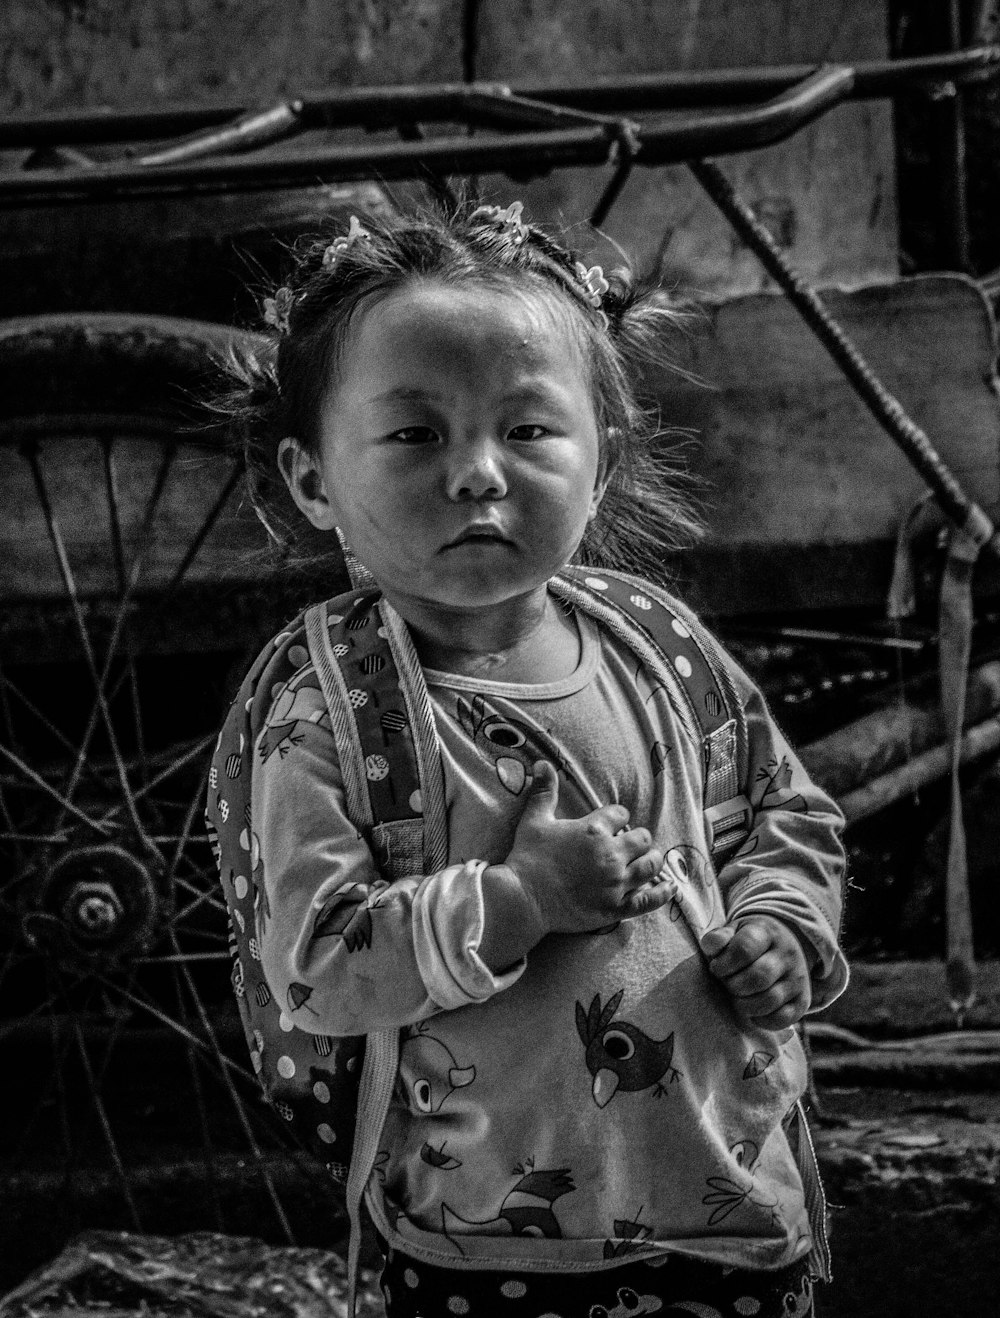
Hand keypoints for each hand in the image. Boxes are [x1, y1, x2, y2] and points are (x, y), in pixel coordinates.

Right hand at [492, 760, 668, 937]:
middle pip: (642, 839)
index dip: (617, 817)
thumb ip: (544, 791)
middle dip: (637, 839)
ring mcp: (616, 883)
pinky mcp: (616, 907)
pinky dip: (662, 893)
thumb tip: (543, 762)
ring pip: (650, 865)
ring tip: (646, 860)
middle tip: (629, 844)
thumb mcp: (535, 820)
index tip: (611, 823)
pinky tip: (670, 887)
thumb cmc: (527, 858)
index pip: (621, 815)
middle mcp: (610, 854)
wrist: (523, 899)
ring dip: (650, 860)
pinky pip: (649, 900)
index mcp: (594, 830)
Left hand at [700, 915, 812, 1029]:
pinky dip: (762, 1020)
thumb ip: (718, 938)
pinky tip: (751, 1011)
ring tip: (737, 998)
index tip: (716, 968)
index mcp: (767, 933)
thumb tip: (711, 946)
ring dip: (745, 1005)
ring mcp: (797, 978)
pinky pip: (783, 1018)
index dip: (724, 964)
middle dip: (734, 986)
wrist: (785, 944)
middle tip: (727, 984)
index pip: (744, 949)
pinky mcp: (802, 1000)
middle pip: (758, 977)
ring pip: (770, 999)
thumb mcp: (733, 932)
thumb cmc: (749, 942)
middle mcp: (787, 955)